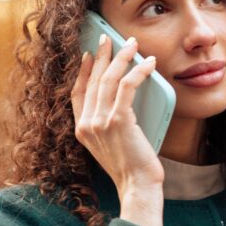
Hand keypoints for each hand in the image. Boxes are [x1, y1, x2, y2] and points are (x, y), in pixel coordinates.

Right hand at [71, 34, 164, 225]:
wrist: (137, 186)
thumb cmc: (130, 169)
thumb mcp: (110, 146)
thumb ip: (107, 125)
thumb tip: (120, 100)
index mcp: (81, 130)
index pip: (77, 94)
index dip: (82, 72)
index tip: (89, 56)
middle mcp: (86, 125)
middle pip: (92, 81)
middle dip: (102, 56)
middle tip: (109, 39)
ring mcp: (99, 122)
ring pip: (108, 79)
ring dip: (121, 57)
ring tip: (132, 44)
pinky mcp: (117, 120)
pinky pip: (126, 86)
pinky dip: (138, 71)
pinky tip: (148, 63)